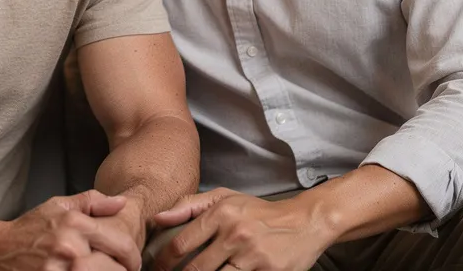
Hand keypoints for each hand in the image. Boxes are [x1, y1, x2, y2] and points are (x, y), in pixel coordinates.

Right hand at [0, 190, 142, 270]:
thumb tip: (121, 203)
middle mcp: (70, 248)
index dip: (133, 258)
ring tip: (99, 270)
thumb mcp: (58, 206)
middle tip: (117, 270)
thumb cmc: (29, 229)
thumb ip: (92, 201)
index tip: (131, 264)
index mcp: (76, 225)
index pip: (122, 245)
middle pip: (116, 270)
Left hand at [150, 189, 333, 270]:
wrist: (305, 222)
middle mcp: (235, 233)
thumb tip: (158, 218)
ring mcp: (253, 256)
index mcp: (221, 213)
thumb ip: (189, 206)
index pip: (181, 243)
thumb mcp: (225, 198)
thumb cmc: (259, 212)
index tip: (157, 269)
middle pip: (195, 269)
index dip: (163, 262)